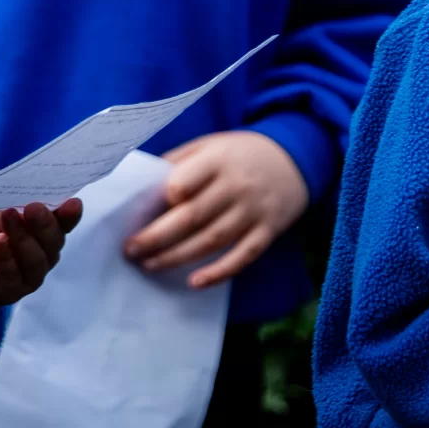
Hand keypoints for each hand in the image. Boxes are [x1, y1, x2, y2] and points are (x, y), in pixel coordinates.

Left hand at [0, 199, 82, 307]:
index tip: (72, 204)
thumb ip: (24, 202)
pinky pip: (14, 279)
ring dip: (25, 240)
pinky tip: (0, 242)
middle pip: (54, 243)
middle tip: (32, 208)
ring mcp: (26, 276)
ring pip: (38, 262)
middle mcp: (41, 255)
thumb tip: (50, 195)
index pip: (64, 225)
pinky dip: (8, 260)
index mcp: (43, 232)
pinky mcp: (6, 292)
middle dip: (45, 225)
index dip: (70, 216)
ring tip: (8, 220)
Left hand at [130, 131, 308, 288]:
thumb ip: (178, 162)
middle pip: (191, 217)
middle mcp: (237, 186)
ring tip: (150, 265)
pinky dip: (219, 272)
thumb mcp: (210, 145)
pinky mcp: (268, 230)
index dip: (161, 201)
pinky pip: (243, 256)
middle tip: (130, 251)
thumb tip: (139, 189)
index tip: (141, 213)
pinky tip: (195, 282)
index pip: (181, 184)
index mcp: (218, 160)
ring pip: (211, 240)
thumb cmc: (240, 154)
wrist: (297, 157)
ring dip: (177, 257)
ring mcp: (255, 210)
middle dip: (155, 238)